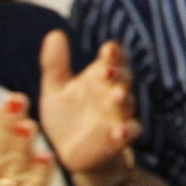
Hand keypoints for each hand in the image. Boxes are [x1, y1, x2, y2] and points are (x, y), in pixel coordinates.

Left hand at [38, 32, 141, 180]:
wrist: (70, 153)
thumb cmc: (67, 117)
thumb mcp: (55, 90)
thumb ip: (55, 64)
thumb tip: (55, 32)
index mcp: (100, 78)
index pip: (112, 59)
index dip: (114, 53)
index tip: (108, 48)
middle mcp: (113, 93)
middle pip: (123, 77)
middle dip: (118, 72)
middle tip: (107, 70)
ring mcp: (118, 115)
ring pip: (128, 102)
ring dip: (124, 98)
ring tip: (117, 95)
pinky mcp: (119, 138)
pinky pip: (130, 132)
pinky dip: (127, 131)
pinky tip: (118, 132)